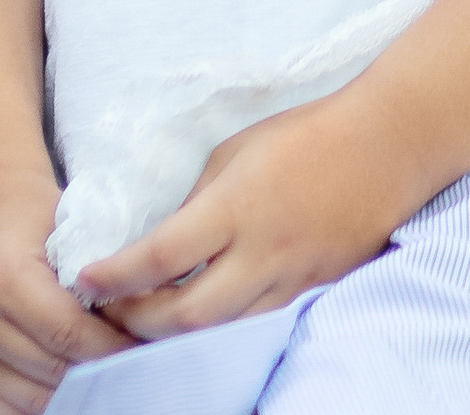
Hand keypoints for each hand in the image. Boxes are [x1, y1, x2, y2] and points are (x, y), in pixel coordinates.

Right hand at [0, 170, 132, 413]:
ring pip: (34, 397)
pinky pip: (9, 408)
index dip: (111, 347)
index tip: (145, 348)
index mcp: (5, 278)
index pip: (68, 332)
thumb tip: (141, 320)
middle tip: (137, 368)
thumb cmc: (35, 216)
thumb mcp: (70, 229)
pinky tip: (76, 391)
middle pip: (53, 369)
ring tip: (110, 379)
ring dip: (76, 394)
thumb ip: (98, 276)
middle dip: (99, 373)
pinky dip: (46, 404)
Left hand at [74, 91, 419, 340]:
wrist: (385, 146)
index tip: (84, 280)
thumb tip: (162, 242)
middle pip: (183, 317)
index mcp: (236, 207)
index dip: (116, 277)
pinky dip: (220, 331)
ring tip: (145, 324)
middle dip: (136, 323)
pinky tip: (200, 323)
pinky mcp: (310, 294)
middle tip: (108, 312)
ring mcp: (289, 281)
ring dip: (175, 336)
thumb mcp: (237, 152)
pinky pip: (254, 327)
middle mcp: (261, 254)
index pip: (161, 257)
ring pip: (218, 334)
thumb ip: (200, 202)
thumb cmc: (306, 134)